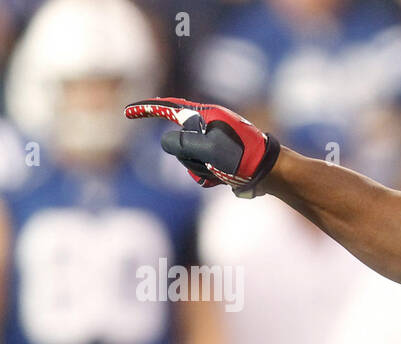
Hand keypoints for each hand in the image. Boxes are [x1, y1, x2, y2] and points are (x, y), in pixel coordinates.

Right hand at [124, 97, 280, 196]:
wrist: (273, 173)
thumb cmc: (243, 158)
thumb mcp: (206, 149)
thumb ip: (180, 143)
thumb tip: (168, 143)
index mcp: (206, 116)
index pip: (169, 108)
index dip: (146, 110)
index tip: (128, 113)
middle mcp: (209, 127)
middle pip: (178, 142)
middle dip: (188, 157)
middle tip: (212, 162)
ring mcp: (215, 144)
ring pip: (189, 160)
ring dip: (201, 170)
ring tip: (223, 172)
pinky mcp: (221, 159)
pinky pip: (202, 170)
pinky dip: (210, 177)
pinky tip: (225, 179)